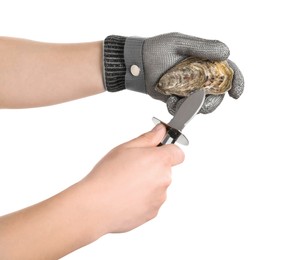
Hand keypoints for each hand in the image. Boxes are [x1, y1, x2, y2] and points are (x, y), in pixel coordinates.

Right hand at [83, 124, 183, 233]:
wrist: (95, 206)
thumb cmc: (107, 176)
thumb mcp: (125, 148)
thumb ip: (147, 138)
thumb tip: (160, 131)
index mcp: (159, 161)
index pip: (178, 153)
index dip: (168, 150)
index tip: (158, 151)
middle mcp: (164, 180)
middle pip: (165, 170)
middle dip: (153, 167)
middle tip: (132, 168)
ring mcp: (159, 198)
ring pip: (158, 186)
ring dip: (147, 184)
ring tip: (126, 184)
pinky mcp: (152, 213)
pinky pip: (152, 201)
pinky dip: (142, 199)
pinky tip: (126, 196)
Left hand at [103, 32, 243, 113]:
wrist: (136, 64)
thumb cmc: (156, 49)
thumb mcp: (179, 43)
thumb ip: (202, 48)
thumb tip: (226, 53)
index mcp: (205, 61)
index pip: (228, 71)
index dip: (236, 82)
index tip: (236, 93)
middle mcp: (200, 76)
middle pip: (217, 94)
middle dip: (211, 102)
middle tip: (200, 100)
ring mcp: (189, 89)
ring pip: (201, 106)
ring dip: (192, 107)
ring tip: (177, 98)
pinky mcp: (177, 99)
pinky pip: (184, 110)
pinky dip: (178, 108)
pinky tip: (169, 99)